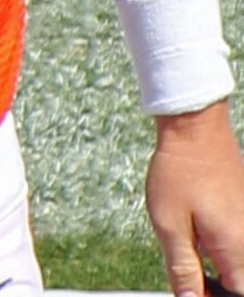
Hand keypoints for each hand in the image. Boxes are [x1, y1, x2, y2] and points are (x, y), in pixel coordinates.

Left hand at [147, 102, 243, 296]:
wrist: (195, 128)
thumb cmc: (179, 171)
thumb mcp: (169, 223)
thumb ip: (182, 269)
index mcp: (237, 251)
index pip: (234, 294)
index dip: (209, 296)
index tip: (190, 288)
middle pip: (238, 281)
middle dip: (214, 283)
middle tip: (187, 271)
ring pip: (238, 263)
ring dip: (217, 266)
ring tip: (191, 245)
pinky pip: (238, 242)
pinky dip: (222, 247)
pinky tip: (199, 230)